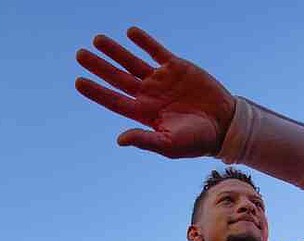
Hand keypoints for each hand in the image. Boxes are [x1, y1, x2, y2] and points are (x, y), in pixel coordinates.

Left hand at [76, 27, 235, 157]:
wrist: (224, 125)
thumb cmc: (197, 141)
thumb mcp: (170, 145)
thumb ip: (145, 140)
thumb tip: (120, 139)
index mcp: (144, 113)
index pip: (114, 100)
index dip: (96, 91)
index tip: (78, 81)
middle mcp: (149, 95)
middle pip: (118, 78)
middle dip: (99, 66)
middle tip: (80, 54)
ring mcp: (162, 80)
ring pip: (133, 62)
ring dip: (116, 51)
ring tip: (97, 40)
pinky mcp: (177, 68)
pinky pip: (157, 51)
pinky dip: (144, 42)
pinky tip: (131, 33)